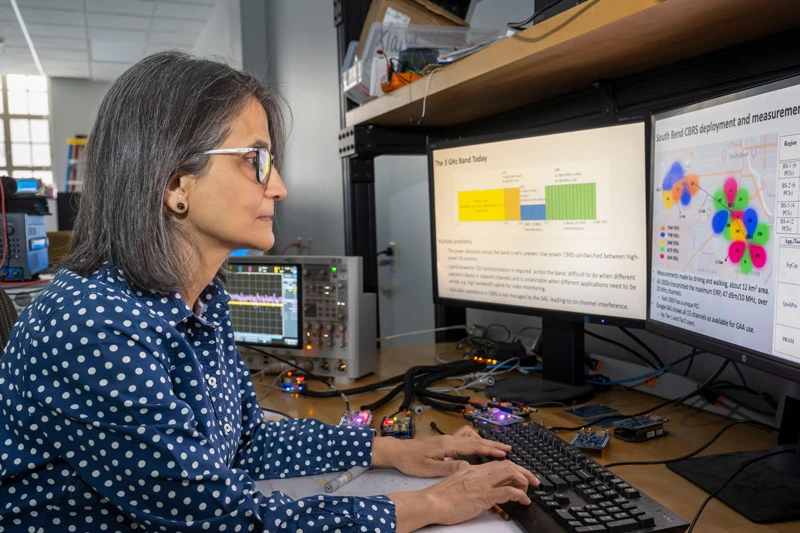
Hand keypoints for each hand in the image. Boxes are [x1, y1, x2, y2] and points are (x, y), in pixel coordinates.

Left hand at [372, 425, 510, 476]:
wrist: (398, 451)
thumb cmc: (411, 461)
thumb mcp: (429, 469)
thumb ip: (449, 467)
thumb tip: (467, 466)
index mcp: (447, 445)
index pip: (474, 446)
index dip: (490, 450)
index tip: (504, 453)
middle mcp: (449, 439)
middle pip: (475, 440)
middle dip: (493, 445)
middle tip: (508, 449)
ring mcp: (447, 438)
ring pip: (471, 437)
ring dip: (484, 442)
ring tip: (495, 449)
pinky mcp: (444, 441)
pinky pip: (463, 437)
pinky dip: (473, 440)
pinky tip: (476, 446)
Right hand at [389, 461, 538, 531]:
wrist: (431, 502)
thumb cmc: (439, 495)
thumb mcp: (453, 477)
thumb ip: (461, 471)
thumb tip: (464, 467)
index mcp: (472, 469)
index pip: (498, 464)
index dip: (513, 468)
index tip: (521, 475)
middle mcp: (479, 473)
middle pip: (508, 466)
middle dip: (524, 472)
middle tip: (533, 481)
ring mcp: (482, 484)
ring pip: (510, 474)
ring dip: (524, 481)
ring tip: (530, 490)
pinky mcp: (484, 496)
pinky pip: (507, 491)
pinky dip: (520, 494)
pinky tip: (524, 499)